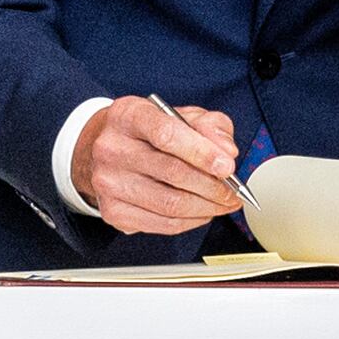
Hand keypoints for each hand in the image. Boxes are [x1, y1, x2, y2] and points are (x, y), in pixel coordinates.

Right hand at [81, 97, 248, 237]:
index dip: (202, 153)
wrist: (105, 150)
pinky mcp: (112, 211)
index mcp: (127, 116)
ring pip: (170, 204)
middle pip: (172, 173)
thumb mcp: (179, 115)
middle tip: (233, 192)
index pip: (166, 134)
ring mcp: (108, 182)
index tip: (227, 167)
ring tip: (223, 204)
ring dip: (207, 208)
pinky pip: (162, 224)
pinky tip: (202, 212)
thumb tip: (226, 151)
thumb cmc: (147, 132)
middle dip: (213, 186)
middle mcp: (111, 148)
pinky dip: (191, 222)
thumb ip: (209, 126)